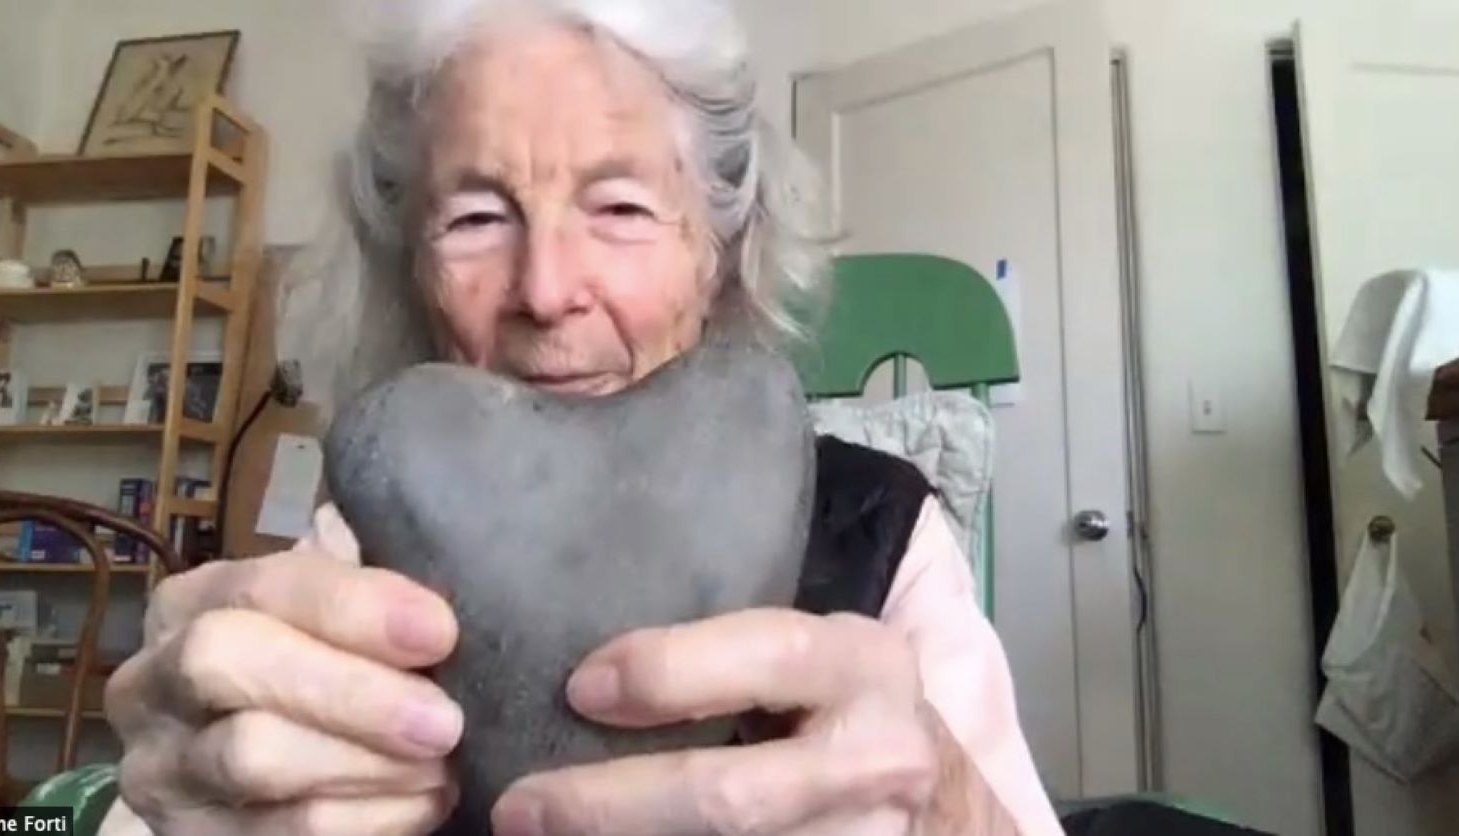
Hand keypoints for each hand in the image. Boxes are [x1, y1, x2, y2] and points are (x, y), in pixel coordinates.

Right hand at [104, 505, 462, 834]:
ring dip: (367, 763)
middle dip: (351, 692)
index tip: (439, 630)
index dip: (353, 606)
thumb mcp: (330, 620)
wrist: (272, 787)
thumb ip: (361, 586)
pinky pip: (282, 832)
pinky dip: (368, 819)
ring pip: (254, 757)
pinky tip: (424, 804)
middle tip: (445, 720)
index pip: (263, 584)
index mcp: (192, 602)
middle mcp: (154, 680)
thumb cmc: (322, 671)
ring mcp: (161, 769)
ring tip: (444, 764)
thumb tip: (423, 535)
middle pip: (230, 662)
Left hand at [488, 609, 949, 835]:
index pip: (770, 656)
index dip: (671, 670)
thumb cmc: (840, 710)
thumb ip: (729, 651)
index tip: (579, 686)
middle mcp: (880, 760)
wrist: (939, 808)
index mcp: (865, 665)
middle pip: (731, 797)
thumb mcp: (813, 657)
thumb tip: (579, 656)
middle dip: (609, 806)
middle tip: (520, 805)